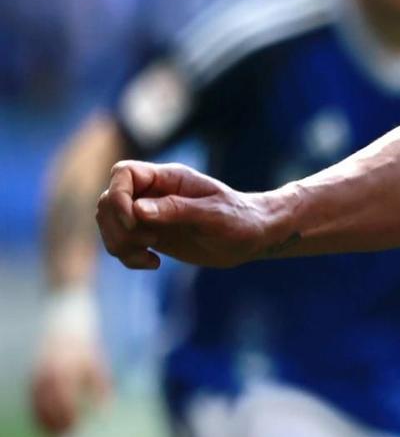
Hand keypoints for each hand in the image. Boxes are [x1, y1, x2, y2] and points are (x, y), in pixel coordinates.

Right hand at [29, 332, 111, 436]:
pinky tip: (46, 427)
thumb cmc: (87, 352)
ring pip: (37, 404)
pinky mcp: (33, 377)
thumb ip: (102, 390)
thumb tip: (107, 414)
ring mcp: (38, 375)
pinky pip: (33, 400)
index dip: (69, 417)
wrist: (66, 329)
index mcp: (67, 370)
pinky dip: (38, 414)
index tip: (76, 432)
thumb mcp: (98, 368)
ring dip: (44, 423)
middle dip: (55, 424)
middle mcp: (49, 373)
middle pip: (49, 404)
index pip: (65, 399)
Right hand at [95, 161, 287, 270]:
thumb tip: (138, 210)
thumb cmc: (241, 220)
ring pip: (109, 223)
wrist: (254, 236)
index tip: (135, 221)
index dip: (118, 196)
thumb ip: (177, 210)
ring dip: (119, 243)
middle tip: (148, 241)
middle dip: (117, 225)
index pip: (123, 173)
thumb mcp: (214, 215)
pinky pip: (122, 243)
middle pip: (108, 200)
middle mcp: (154, 193)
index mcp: (168, 178)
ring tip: (149, 256)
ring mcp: (150, 214)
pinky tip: (153, 263)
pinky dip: (128, 256)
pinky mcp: (151, 235)